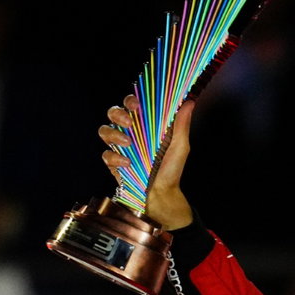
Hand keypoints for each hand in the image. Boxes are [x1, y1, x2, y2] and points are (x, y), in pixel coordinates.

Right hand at [99, 95, 194, 229]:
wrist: (162, 194)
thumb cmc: (171, 169)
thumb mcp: (180, 147)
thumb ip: (181, 125)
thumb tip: (190, 102)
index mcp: (145, 125)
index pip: (133, 104)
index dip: (131, 100)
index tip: (137, 104)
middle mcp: (130, 132)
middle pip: (113, 112)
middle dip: (118, 113)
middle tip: (129, 122)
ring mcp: (119, 147)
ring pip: (104, 130)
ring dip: (114, 134)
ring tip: (128, 144)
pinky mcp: (112, 162)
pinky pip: (106, 154)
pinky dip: (115, 158)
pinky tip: (128, 164)